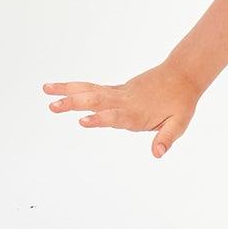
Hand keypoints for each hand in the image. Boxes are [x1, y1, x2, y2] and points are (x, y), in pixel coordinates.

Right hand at [43, 60, 201, 157]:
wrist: (182, 74)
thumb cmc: (180, 102)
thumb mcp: (179, 123)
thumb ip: (166, 138)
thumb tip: (157, 154)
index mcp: (137, 112)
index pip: (116, 116)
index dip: (101, 119)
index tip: (83, 120)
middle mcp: (124, 101)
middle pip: (95, 100)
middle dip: (74, 103)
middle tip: (52, 107)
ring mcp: (118, 93)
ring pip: (89, 90)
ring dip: (67, 91)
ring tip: (45, 89)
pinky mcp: (115, 90)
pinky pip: (92, 88)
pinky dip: (74, 87)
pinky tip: (57, 88)